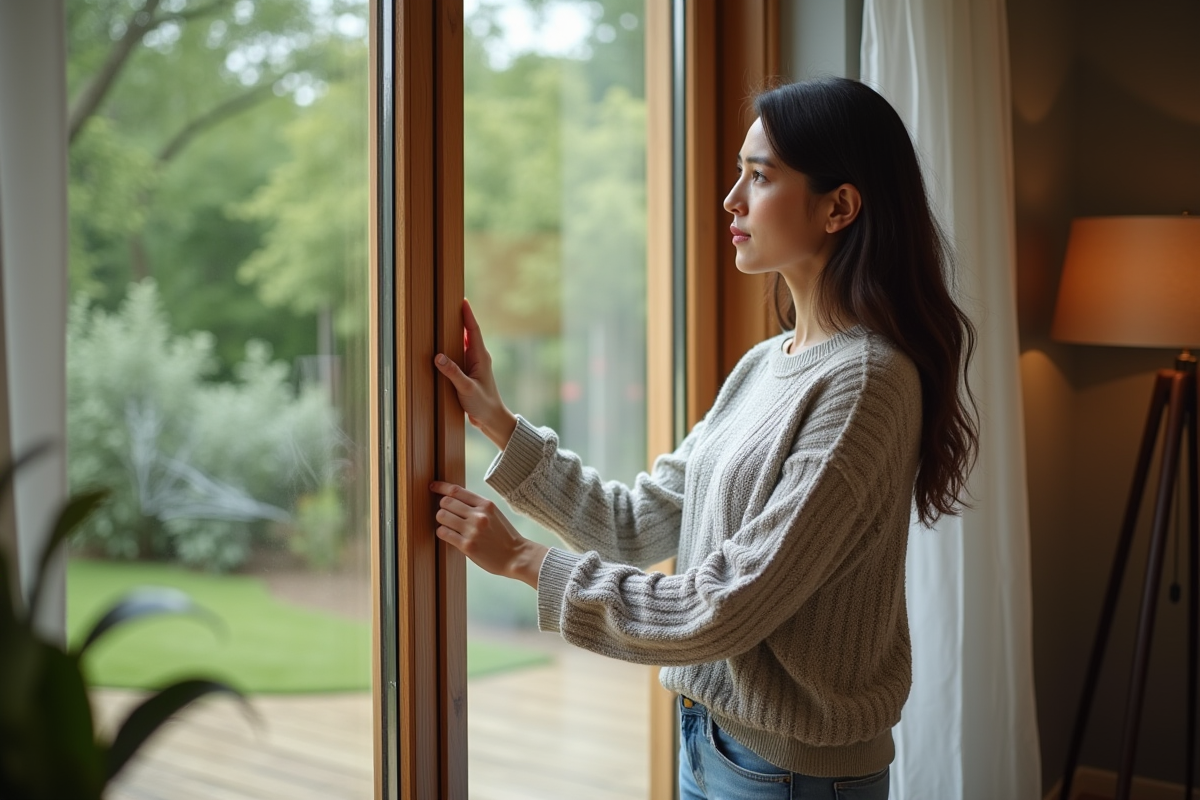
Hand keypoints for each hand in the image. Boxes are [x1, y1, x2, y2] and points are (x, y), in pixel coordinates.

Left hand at [430, 481, 548, 588]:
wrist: (516, 556)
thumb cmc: (504, 535)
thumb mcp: (494, 513)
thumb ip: (476, 505)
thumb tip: (453, 499)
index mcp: (485, 504)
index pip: (456, 490)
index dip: (441, 487)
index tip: (433, 486)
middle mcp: (478, 515)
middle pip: (446, 502)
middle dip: (442, 506)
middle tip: (446, 513)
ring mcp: (472, 530)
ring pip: (441, 516)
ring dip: (441, 520)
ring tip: (448, 525)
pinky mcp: (467, 546)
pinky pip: (443, 533)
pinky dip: (442, 532)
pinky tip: (449, 535)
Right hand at [434, 299, 517, 448]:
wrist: (492, 419)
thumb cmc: (483, 404)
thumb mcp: (466, 388)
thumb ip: (453, 373)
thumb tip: (438, 356)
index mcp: (480, 357)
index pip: (473, 330)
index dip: (467, 315)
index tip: (462, 300)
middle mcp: (478, 358)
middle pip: (467, 333)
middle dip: (459, 319)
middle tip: (448, 306)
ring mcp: (473, 365)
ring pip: (462, 344)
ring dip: (454, 334)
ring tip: (442, 322)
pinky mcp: (468, 374)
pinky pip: (459, 356)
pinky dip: (451, 349)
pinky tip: (441, 349)